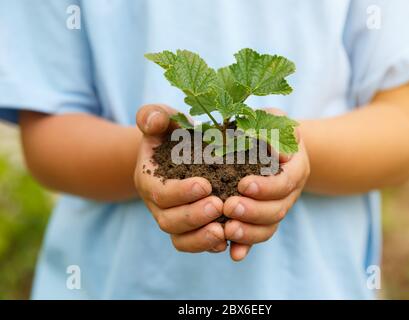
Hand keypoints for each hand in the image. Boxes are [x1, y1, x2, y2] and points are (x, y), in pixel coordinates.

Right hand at [134, 104, 226, 252]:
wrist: (177, 152)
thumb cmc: (171, 133)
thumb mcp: (162, 119)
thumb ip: (154, 116)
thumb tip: (153, 121)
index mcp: (149, 180)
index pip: (160, 193)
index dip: (180, 192)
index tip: (205, 184)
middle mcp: (158, 205)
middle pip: (169, 221)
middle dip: (193, 216)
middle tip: (218, 206)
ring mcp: (173, 219)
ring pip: (181, 239)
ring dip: (201, 238)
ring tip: (224, 230)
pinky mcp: (190, 229)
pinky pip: (194, 244)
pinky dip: (209, 245)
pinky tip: (229, 240)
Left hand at [223, 108, 309, 260]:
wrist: (275, 145)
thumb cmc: (269, 127)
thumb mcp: (272, 119)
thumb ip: (271, 128)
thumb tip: (270, 147)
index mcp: (295, 167)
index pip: (286, 181)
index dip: (267, 187)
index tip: (243, 185)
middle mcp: (290, 191)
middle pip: (279, 209)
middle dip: (254, 211)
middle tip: (229, 208)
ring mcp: (278, 206)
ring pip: (270, 226)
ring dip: (250, 231)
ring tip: (227, 230)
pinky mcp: (265, 218)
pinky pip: (259, 235)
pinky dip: (247, 245)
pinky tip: (234, 253)